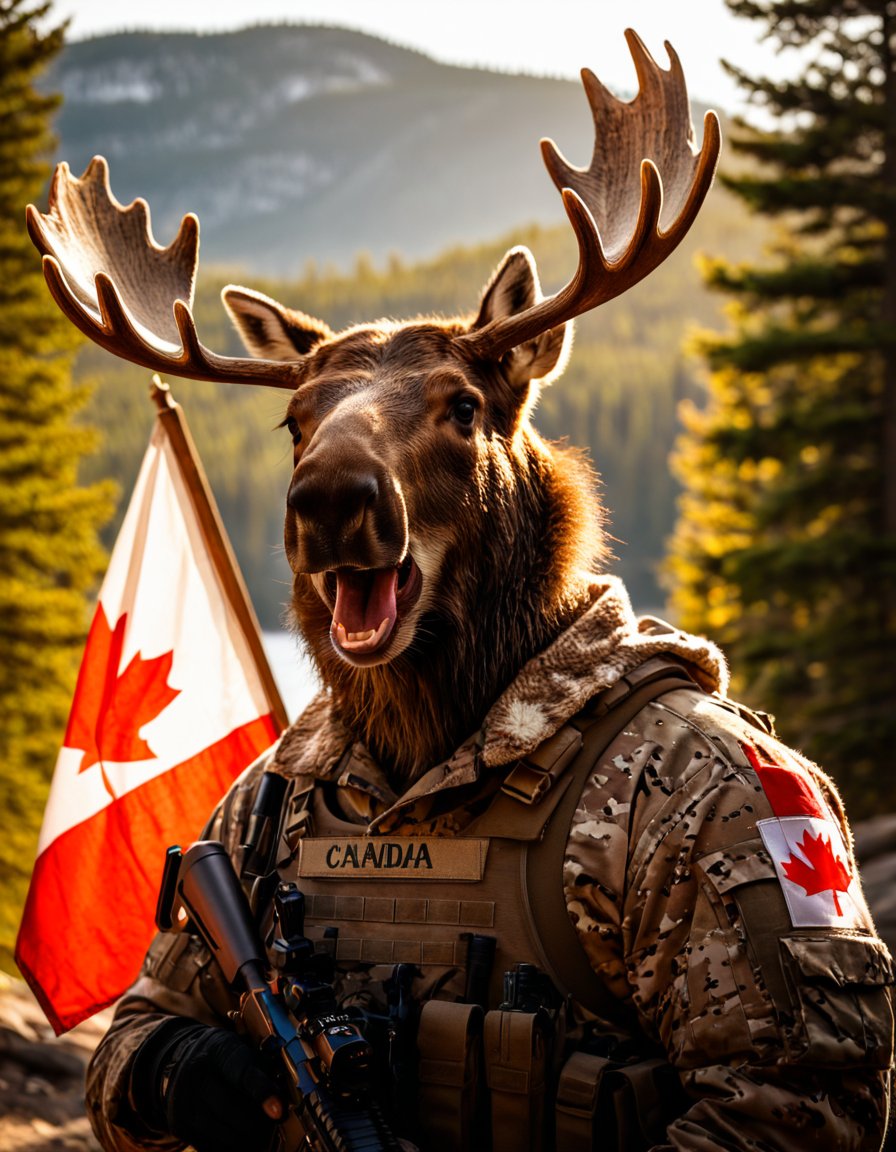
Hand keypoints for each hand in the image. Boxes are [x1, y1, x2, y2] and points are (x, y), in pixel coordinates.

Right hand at [130, 1018, 283, 1151]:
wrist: (184, 1060)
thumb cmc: (226, 1057)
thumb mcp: (244, 1049)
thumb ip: (263, 1070)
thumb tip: (285, 1102)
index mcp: (218, 1050)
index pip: (242, 1072)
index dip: (262, 1092)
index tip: (279, 1111)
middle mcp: (196, 1075)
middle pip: (232, 1109)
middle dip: (260, 1124)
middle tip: (276, 1127)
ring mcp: (183, 1102)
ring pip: (223, 1133)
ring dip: (249, 1141)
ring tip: (265, 1139)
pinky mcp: (179, 1125)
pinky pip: (210, 1146)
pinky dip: (231, 1148)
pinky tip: (245, 1143)